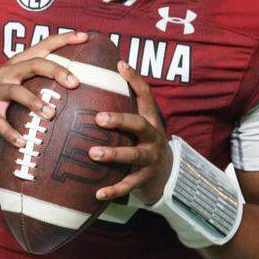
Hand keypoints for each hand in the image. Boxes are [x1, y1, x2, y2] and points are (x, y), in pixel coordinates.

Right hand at [0, 31, 85, 145]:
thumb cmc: (9, 98)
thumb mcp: (25, 83)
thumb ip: (45, 79)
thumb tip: (81, 83)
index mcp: (21, 62)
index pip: (44, 46)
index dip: (64, 39)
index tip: (85, 37)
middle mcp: (9, 72)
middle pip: (34, 64)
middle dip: (56, 71)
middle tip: (75, 83)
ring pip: (16, 91)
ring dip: (34, 102)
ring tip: (50, 114)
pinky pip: (0, 122)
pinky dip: (11, 132)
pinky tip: (23, 141)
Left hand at [90, 61, 172, 204]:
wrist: (165, 174)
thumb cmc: (141, 141)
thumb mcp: (139, 123)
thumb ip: (123, 106)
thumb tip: (97, 78)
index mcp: (150, 120)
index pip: (145, 95)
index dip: (135, 79)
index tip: (120, 65)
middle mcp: (152, 137)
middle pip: (140, 125)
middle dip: (120, 121)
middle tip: (99, 118)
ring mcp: (150, 158)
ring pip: (134, 156)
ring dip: (113, 154)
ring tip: (93, 153)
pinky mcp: (145, 179)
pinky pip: (128, 185)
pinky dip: (113, 190)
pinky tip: (97, 193)